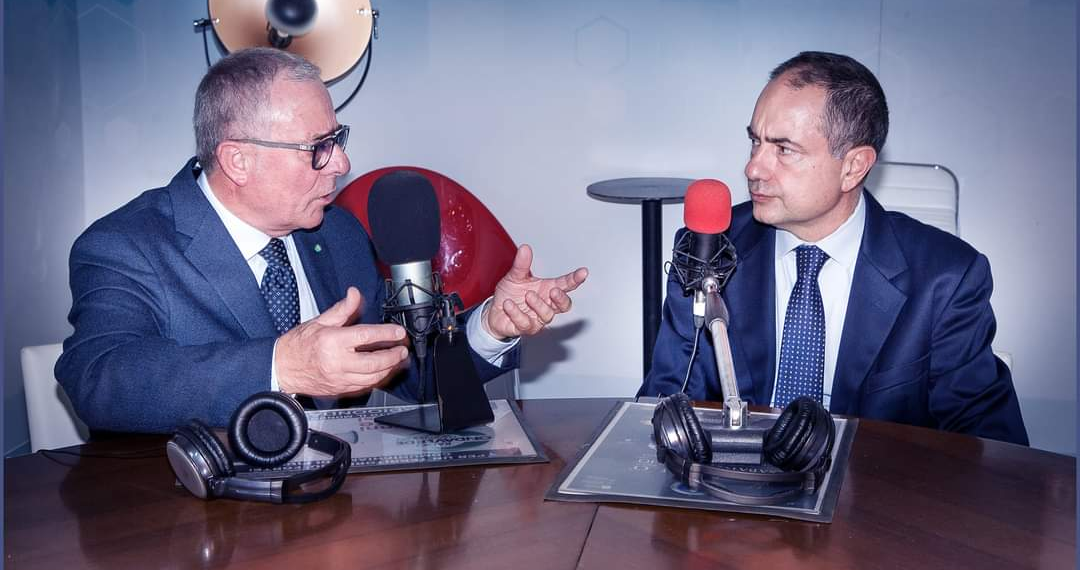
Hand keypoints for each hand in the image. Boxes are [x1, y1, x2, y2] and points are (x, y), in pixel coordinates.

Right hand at [276, 287, 409, 395]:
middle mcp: (337, 362)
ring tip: (397, 360)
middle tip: (402, 349)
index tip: (398, 332)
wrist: (281, 368)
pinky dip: (377, 379)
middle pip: (373, 362)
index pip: (366, 336)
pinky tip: (383, 371)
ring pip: (372, 377)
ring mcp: (339, 378)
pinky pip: (364, 386)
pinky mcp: (339, 389)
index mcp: (332, 342)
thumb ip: (341, 310)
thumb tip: (354, 295)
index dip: (386, 334)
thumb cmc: (297, 345)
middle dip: (393, 356)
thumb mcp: (319, 321)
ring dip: (389, 369)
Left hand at [483, 244, 587, 340]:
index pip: (565, 284)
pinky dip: (516, 313)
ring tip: (527, 295)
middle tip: (553, 291)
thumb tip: (525, 249)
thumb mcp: (514, 276)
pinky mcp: (526, 328)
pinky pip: (526, 323)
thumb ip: (521, 265)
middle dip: (561, 299)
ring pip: (547, 315)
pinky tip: (508, 304)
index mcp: (547, 289)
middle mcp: (546, 304)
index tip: (583, 272)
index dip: (575, 279)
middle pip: (565, 305)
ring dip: (538, 304)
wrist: (494, 313)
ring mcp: (537, 318)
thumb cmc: (510, 294)